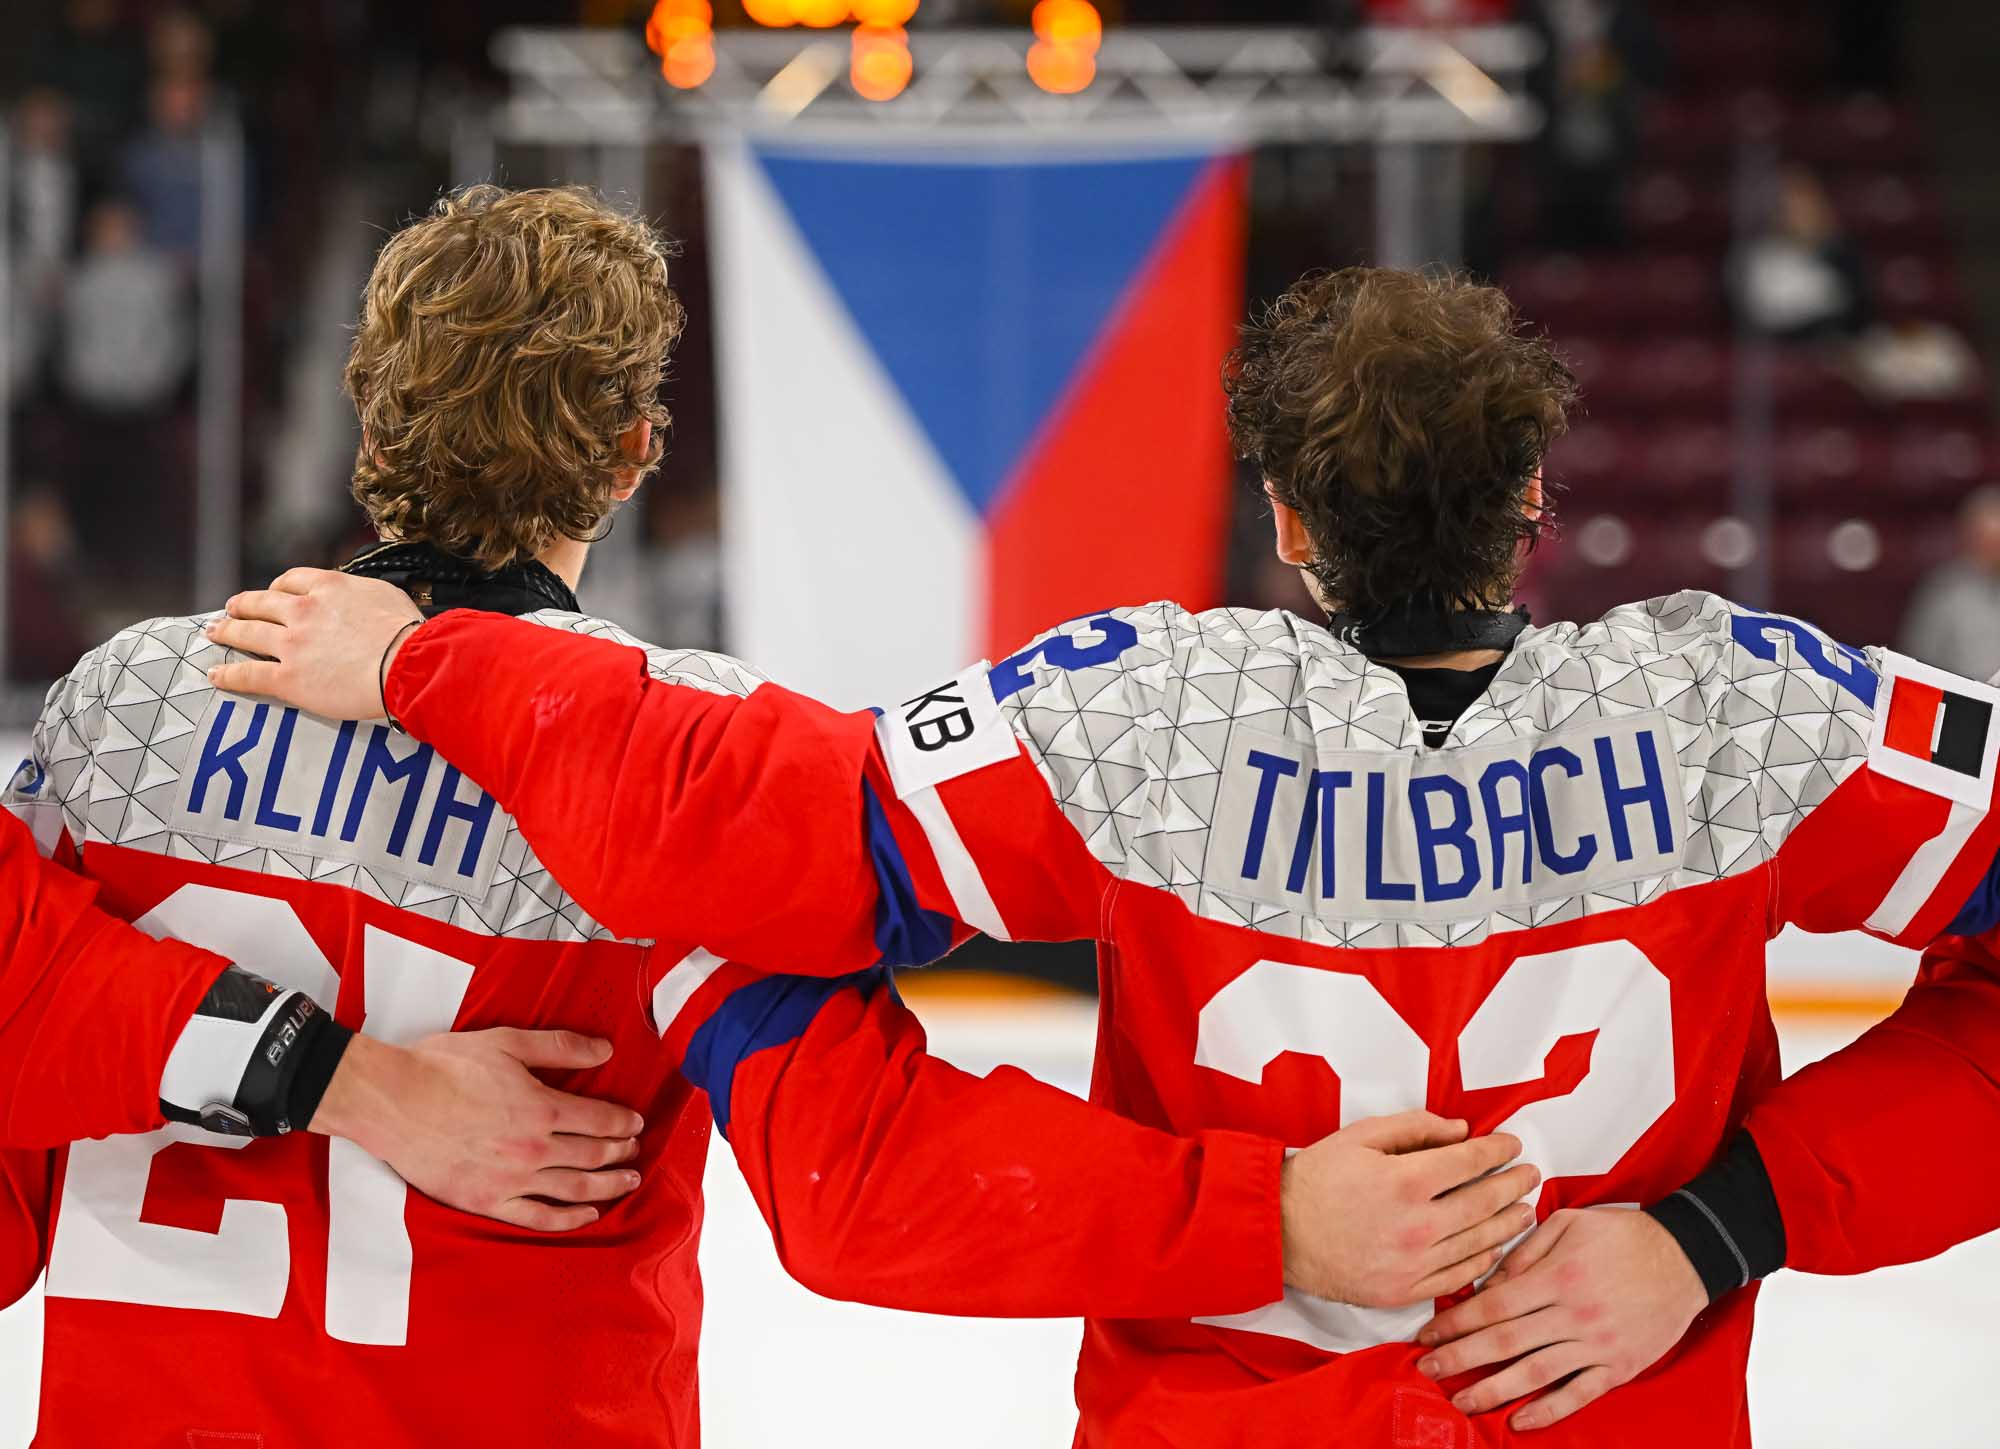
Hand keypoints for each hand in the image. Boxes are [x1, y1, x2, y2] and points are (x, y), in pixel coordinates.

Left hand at [205, 568, 424, 718]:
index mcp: (328, 587)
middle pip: (260, 603)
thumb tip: (360, 599)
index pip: (291, 581)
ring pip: (246, 633)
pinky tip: (216, 675)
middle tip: (232, 609)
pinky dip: (228, 675)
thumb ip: (361, 594)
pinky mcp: (288, 678)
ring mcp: (291, 644)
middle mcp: (303, 610)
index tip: (273, 594)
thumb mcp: (386, 595)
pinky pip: (248, 674)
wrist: (409, 665)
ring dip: (226, 631)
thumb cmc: (409, 633)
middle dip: (243, 606)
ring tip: (215, 632)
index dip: (277, 588)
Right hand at [312, 1030, 646, 1231]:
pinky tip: (588, 1215)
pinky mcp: (486, 1201)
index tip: (636, 1124)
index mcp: (542, 1108)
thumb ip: (561, 1047)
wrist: (392, 1101)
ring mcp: (510, 1180)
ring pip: (574, 1188)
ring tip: (628, 1181)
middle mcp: (533, 1149)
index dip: (624, 1122)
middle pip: (593, 1155)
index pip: (600, 1120)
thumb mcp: (508, 1042)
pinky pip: (537, 1218)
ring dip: (608, 1186)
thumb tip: (606, 1050)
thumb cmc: (446, 1066)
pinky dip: (568, 1219)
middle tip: (636, 1151)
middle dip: (621, 1153)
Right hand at [1279, 1110, 1538, 1306]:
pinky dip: (1484, 1262)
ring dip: (1508, 1224)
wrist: (1280, 1231)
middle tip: (1531, 1175)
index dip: (1498, 1151)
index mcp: (1407, 1180)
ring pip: (1479, 1242)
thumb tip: (1460, 1131)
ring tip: (1526, 1211)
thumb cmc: (1317, 1178)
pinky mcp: (1406, 1290)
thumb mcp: (1361, 1135)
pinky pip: (1459, 1277)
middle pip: (1485, 1202)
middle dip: (1514, 1185)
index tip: (1512, 1145)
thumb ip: (1415, 1128)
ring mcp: (1415, 1262)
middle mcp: (1419, 1224)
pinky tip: (1495, 1249)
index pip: (1471, 1162)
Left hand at [1414, 1206, 1707, 1430]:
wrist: (1685, 1258)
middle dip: (1460, 1359)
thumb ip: (1525, 1251)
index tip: (1427, 1334)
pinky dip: (1549, 1411)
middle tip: (1428, 1370)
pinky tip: (1520, 1422)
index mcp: (1555, 1278)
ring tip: (1462, 1402)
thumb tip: (1491, 1281)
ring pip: (1535, 1374)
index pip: (1492, 1306)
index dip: (1455, 1323)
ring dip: (1494, 1390)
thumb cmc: (1624, 1236)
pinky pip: (1579, 1394)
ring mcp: (1596, 1345)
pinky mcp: (1619, 1367)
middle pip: (1504, 1342)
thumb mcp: (1568, 1224)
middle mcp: (1572, 1315)